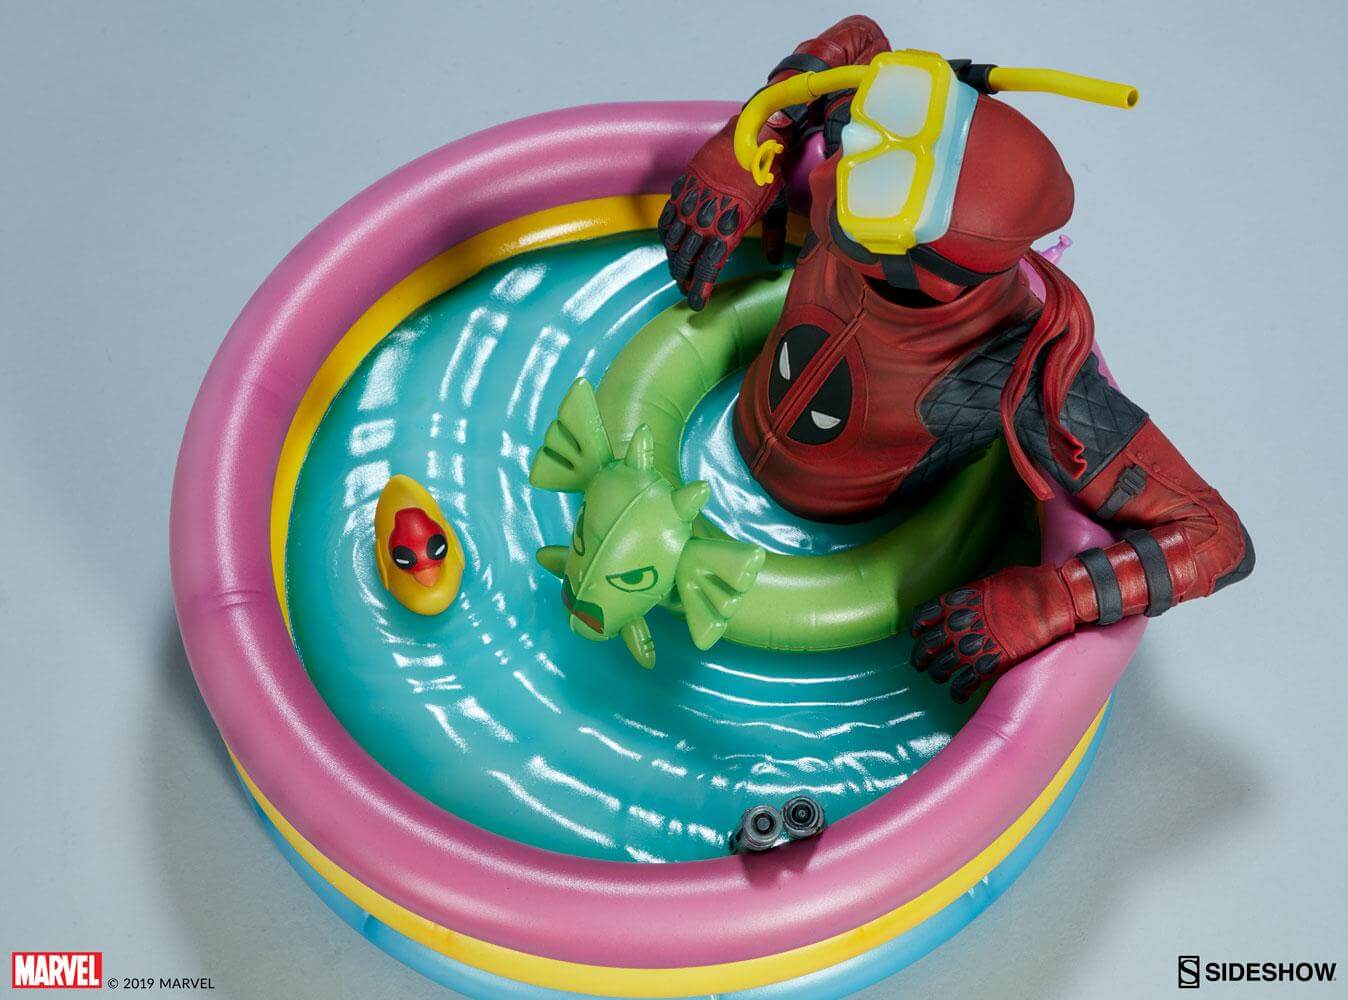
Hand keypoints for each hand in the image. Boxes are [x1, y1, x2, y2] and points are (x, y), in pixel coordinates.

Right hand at [659, 118, 786, 310]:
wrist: (750, 136)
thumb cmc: (766, 170)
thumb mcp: (776, 206)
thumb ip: (773, 236)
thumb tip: (774, 260)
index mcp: (729, 228)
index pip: (709, 268)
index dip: (701, 289)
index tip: (697, 303)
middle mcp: (706, 220)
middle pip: (687, 260)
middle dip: (684, 280)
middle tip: (687, 290)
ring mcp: (691, 204)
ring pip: (674, 243)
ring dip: (674, 261)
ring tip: (677, 273)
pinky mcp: (682, 189)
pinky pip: (667, 219)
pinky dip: (665, 236)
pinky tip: (669, 245)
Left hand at [910, 565, 1077, 702]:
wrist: (1051, 599)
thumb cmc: (1027, 584)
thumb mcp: (991, 582)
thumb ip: (974, 596)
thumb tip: (972, 602)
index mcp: (956, 601)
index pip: (923, 616)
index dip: (918, 628)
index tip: (918, 634)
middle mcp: (957, 624)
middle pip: (926, 646)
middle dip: (920, 657)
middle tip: (921, 664)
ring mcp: (971, 646)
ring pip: (940, 668)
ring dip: (937, 675)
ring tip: (939, 678)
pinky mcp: (989, 665)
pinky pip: (963, 685)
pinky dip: (958, 692)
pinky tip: (959, 695)